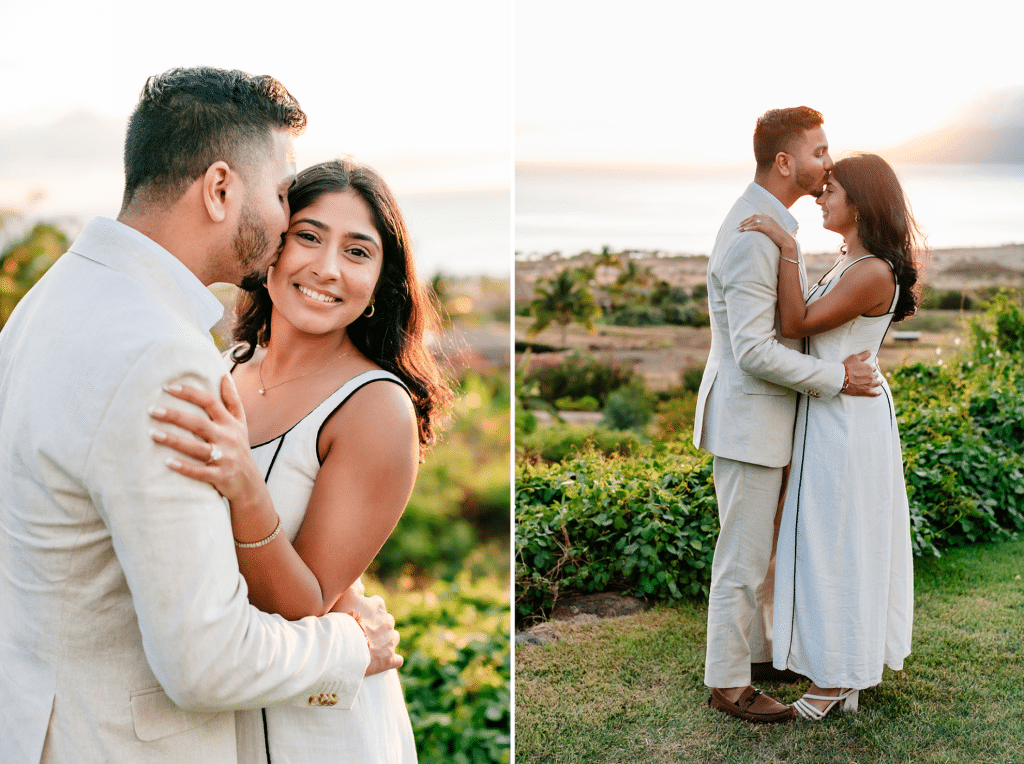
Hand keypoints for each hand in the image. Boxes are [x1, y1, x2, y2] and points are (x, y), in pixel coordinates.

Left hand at [148, 375, 264, 504]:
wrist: (250, 483)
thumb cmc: (239, 448)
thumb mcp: (240, 423)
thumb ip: (232, 400)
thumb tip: (223, 376)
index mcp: (230, 423)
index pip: (210, 402)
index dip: (189, 393)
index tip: (168, 387)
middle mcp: (228, 438)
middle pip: (199, 423)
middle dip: (175, 415)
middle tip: (152, 409)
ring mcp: (225, 458)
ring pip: (198, 448)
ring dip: (175, 441)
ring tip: (153, 434)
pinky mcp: (221, 476)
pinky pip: (201, 472)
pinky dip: (185, 467)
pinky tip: (167, 462)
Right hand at [334, 581, 402, 675]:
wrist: (344, 647)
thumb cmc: (342, 618)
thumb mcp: (345, 594)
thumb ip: (353, 584)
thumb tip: (360, 578)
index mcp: (378, 605)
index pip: (375, 603)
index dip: (365, 609)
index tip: (355, 614)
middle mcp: (388, 621)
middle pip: (385, 620)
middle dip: (377, 624)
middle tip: (361, 631)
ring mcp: (389, 641)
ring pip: (392, 637)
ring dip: (385, 640)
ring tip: (372, 645)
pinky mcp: (389, 659)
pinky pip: (396, 659)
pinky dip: (393, 659)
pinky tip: (388, 660)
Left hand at [738, 214, 796, 252]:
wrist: (786, 241)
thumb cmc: (780, 236)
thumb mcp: (773, 227)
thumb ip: (768, 221)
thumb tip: (763, 214)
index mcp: (769, 217)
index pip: (755, 216)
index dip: (747, 219)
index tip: (741, 223)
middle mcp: (768, 218)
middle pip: (753, 218)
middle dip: (744, 222)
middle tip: (738, 226)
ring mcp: (768, 223)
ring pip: (753, 222)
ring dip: (745, 226)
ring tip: (739, 229)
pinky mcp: (767, 228)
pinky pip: (756, 227)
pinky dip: (749, 228)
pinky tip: (744, 230)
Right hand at [840, 350, 882, 396]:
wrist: (840, 378)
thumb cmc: (847, 367)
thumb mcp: (854, 357)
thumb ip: (864, 354)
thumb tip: (870, 352)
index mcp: (869, 368)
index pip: (874, 367)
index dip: (871, 366)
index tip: (869, 367)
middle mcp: (871, 376)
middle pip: (875, 374)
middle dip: (874, 373)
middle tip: (871, 373)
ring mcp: (869, 384)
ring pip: (877, 383)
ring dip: (879, 381)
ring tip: (880, 381)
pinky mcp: (865, 392)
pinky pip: (874, 393)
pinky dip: (877, 393)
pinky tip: (880, 392)